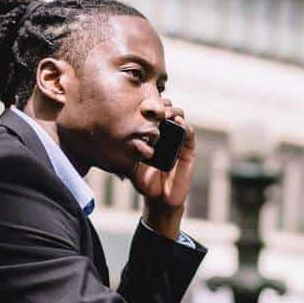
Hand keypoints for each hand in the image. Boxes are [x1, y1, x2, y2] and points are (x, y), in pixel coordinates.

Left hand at [130, 99, 194, 238]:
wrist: (159, 199)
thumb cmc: (144, 181)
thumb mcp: (131, 163)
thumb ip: (128, 151)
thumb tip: (114, 136)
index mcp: (153, 134)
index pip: (153, 113)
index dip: (150, 104)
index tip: (141, 103)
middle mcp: (166, 134)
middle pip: (168, 110)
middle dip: (162, 105)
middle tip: (155, 107)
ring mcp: (178, 141)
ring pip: (180, 117)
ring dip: (174, 112)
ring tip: (166, 113)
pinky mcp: (188, 150)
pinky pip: (189, 134)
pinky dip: (185, 126)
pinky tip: (179, 123)